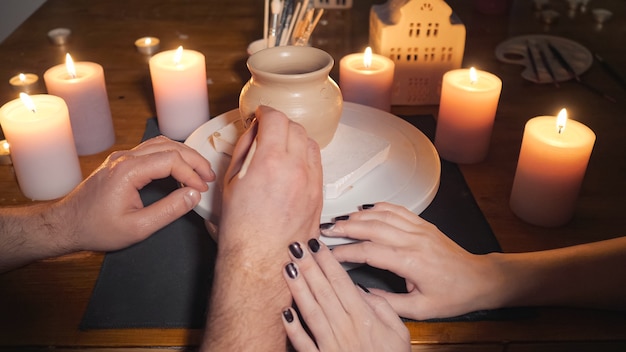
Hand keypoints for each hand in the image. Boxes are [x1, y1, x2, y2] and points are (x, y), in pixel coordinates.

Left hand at [61, 135, 214, 251]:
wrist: (66, 225)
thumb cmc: (97, 229)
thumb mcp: (138, 227)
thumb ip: (169, 210)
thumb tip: (193, 195)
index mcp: (129, 171)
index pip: (171, 160)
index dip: (192, 173)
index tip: (202, 189)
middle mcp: (125, 157)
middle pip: (170, 146)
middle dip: (194, 160)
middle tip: (209, 177)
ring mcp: (122, 157)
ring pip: (161, 144)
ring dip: (183, 155)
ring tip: (199, 171)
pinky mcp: (121, 161)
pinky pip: (151, 150)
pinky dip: (171, 156)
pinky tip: (179, 170)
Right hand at [218, 105, 322, 255]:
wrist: (260, 260)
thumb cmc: (242, 229)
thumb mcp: (231, 182)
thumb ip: (245, 149)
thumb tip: (253, 131)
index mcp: (270, 162)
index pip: (276, 118)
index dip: (265, 111)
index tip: (260, 114)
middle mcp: (296, 169)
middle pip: (295, 127)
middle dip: (280, 123)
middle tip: (267, 129)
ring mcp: (312, 182)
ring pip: (310, 143)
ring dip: (295, 138)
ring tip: (280, 147)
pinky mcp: (320, 194)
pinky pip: (317, 163)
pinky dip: (305, 156)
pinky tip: (292, 165)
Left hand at [281, 238, 409, 351]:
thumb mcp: (399, 333)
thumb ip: (382, 308)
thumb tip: (362, 290)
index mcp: (364, 319)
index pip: (341, 283)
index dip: (327, 262)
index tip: (315, 244)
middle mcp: (345, 329)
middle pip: (323, 292)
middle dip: (308, 267)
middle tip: (295, 246)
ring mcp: (331, 345)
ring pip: (311, 312)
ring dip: (298, 289)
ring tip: (286, 268)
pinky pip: (303, 343)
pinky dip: (292, 328)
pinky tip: (284, 311)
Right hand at [322, 202, 502, 319]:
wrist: (479, 280)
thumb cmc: (453, 295)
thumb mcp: (420, 309)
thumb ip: (388, 304)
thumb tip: (363, 295)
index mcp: (411, 262)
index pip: (370, 252)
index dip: (346, 251)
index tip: (329, 254)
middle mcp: (414, 240)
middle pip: (372, 227)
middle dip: (345, 227)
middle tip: (325, 229)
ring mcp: (419, 229)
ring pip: (382, 215)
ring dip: (358, 215)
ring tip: (338, 219)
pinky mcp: (423, 224)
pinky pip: (397, 210)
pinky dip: (378, 207)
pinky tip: (364, 209)